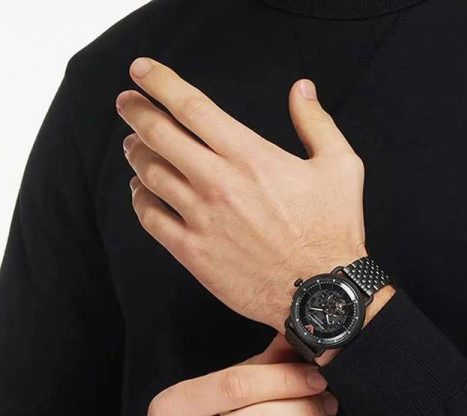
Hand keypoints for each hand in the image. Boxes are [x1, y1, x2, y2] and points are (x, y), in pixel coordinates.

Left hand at [117, 58, 367, 332]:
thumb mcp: (340, 167)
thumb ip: (316, 123)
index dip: (160, 83)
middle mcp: (218, 183)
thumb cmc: (332, 231)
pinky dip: (139, 199)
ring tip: (132, 145)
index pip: (191, 107)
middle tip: (126, 102)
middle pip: (158, 135)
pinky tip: (139, 191)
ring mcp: (201, 219)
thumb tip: (301, 89)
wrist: (320, 291)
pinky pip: (151, 219)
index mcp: (249, 156)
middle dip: (135, 111)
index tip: (141, 71)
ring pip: (149, 175)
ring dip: (135, 153)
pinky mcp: (193, 253)